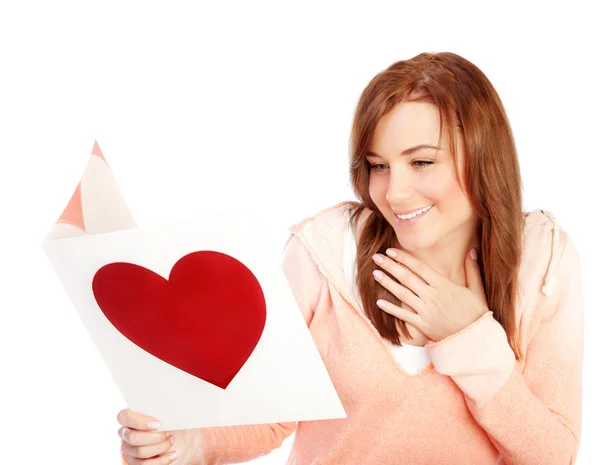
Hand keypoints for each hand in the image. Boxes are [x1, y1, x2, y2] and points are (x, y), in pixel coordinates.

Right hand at [117, 408, 204, 464]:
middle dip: (155, 437)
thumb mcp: (165, 410)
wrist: (170, 434)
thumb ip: (164, 406)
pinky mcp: (134, 462)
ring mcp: (128, 449)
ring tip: (171, 440)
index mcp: (128, 416)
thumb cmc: (165, 419)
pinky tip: (174, 453)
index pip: (124, 417)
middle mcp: (124, 433)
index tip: (159, 424)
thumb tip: (179, 397)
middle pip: (133, 438)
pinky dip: (163, 460)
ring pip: (141, 452)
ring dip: (161, 447)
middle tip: (167, 432)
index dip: (140, 421)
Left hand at [371, 247, 488, 342]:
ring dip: (387, 283)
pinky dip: (391, 309)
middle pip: (407, 278)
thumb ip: (472, 269)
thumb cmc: (476, 313)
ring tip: (375, 273)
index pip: (419, 267)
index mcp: (443, 285)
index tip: (391, 251)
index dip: (404, 258)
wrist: (475, 338)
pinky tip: (379, 302)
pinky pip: (404, 315)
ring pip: (403, 294)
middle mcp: (432, 296)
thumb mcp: (477, 289)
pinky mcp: (422, 324)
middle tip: (376, 257)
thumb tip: (473, 249)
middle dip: (390, 266)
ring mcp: (426, 310)